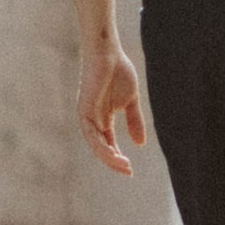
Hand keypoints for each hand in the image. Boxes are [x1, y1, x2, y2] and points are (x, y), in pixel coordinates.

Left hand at [79, 41, 146, 175]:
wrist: (108, 53)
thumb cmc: (118, 72)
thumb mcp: (130, 101)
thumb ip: (134, 121)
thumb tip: (140, 144)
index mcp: (103, 119)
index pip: (108, 144)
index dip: (118, 157)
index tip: (131, 169)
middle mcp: (93, 121)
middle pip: (101, 148)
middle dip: (114, 161)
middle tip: (128, 171)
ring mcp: (87, 116)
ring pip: (95, 145)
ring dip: (108, 157)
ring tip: (123, 165)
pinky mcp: (84, 110)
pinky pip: (91, 134)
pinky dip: (101, 145)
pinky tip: (112, 153)